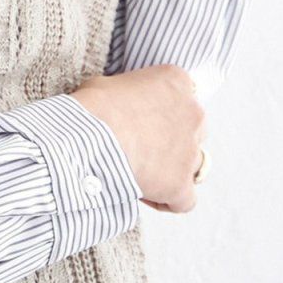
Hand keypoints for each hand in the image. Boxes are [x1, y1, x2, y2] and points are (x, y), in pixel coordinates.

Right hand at [71, 64, 207, 214]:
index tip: (138, 123)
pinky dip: (169, 200)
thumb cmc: (92, 109)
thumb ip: (126, 93)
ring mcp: (191, 150)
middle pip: (191, 130)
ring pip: (192, 164)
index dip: (159, 113)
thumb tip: (115, 105)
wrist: (89, 141)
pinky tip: (145, 195)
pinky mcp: (181, 184)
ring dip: (171, 170)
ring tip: (140, 174)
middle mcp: (193, 113)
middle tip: (139, 148)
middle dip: (171, 141)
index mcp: (176, 82)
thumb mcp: (106, 85)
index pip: (180, 95)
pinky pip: (186, 199)